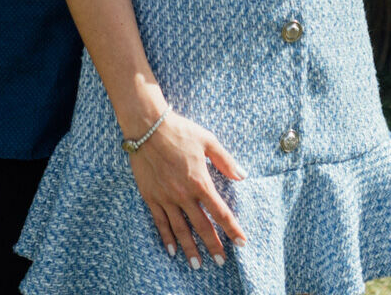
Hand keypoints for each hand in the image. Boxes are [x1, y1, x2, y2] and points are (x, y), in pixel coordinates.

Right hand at [126, 111, 247, 267]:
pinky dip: (166, 238)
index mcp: (200, 182)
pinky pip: (160, 222)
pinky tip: (172, 250)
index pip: (220, 212)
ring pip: (180, 229)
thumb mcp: (208, 141)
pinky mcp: (151, 196)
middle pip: (202, 226)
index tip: (241, 242)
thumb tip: (243, 175)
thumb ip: (226, 161)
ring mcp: (166, 198)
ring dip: (190, 248)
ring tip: (197, 265)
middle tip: (221, 261)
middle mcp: (183, 195)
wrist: (147, 127)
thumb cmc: (180, 131)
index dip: (232, 229)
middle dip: (213, 245)